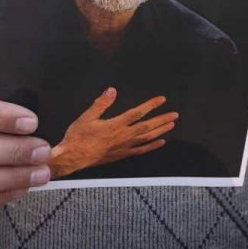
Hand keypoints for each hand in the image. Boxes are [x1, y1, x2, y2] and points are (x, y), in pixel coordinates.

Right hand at [49, 87, 177, 178]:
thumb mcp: (87, 116)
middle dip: (162, 119)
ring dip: (160, 131)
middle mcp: (123, 136)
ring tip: (171, 125)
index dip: (151, 105)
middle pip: (147, 126)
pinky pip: (140, 150)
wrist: (73, 157)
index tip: (161, 100)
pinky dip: (152, 146)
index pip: (137, 113)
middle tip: (174, 115)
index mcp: (115, 125)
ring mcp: (124, 147)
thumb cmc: (78, 136)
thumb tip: (112, 90)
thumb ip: (101, 103)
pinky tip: (160, 142)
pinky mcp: (121, 155)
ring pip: (147, 138)